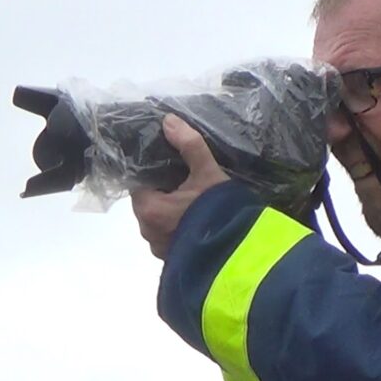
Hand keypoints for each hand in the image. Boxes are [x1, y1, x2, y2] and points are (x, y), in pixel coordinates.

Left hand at [131, 114, 229, 258]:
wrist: (242, 252)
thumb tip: (169, 120)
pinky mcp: (173, 259)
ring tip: (194, 201)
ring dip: (172, 211)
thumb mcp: (209, 173)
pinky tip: (199, 220)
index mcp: (148, 207)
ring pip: (159, 220)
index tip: (174, 166)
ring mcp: (160, 248)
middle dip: (164, 191)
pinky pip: (170, 236)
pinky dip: (179, 227)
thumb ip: (190, 145)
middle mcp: (147, 230)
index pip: (139, 181)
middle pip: (148, 201)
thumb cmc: (220, 211)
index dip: (155, 171)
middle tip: (188, 181)